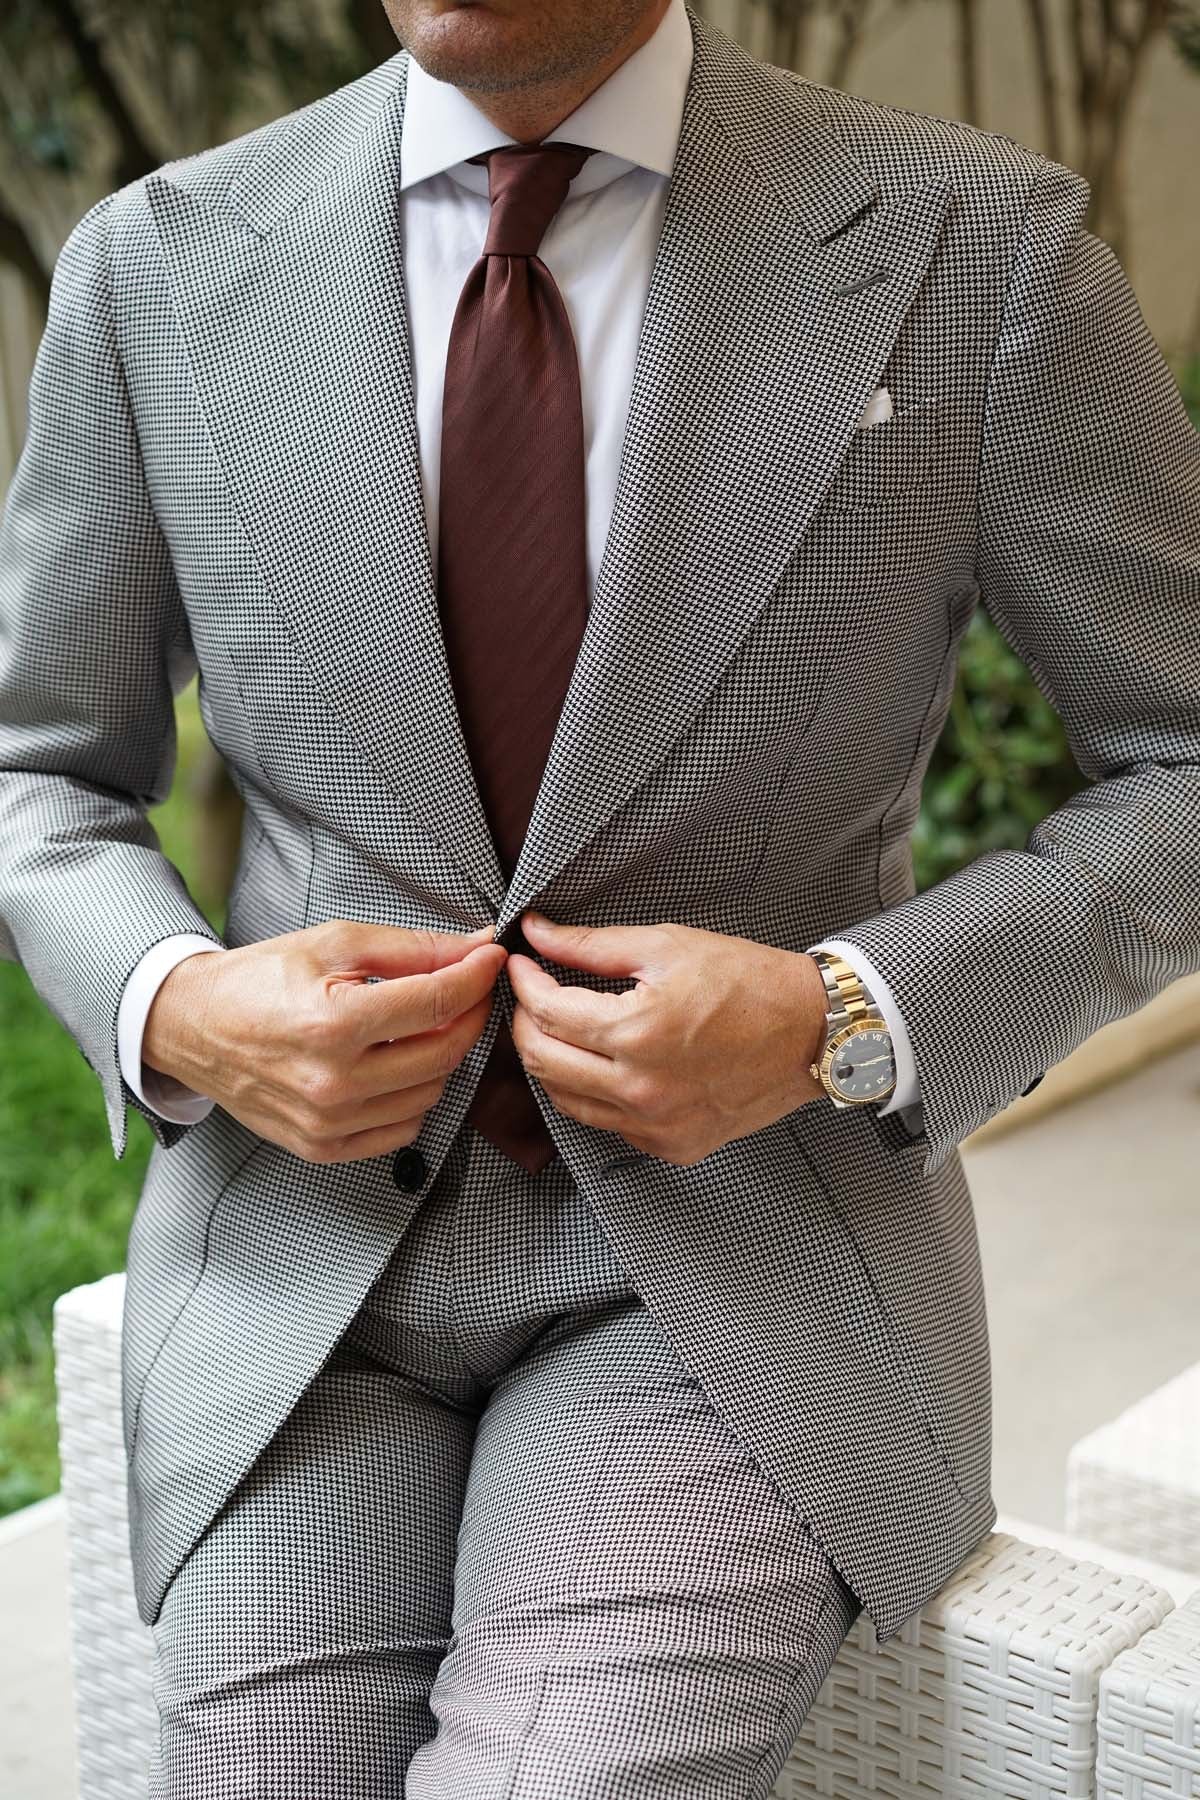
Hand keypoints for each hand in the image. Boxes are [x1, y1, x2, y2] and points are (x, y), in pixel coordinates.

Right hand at [143, 920, 506, 1163]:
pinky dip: (414, 1096)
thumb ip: (411, 948)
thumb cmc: (260, 980)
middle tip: (468, 988)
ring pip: (431, 1093)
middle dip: (470, 1014)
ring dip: (442, 1056)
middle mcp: (332, 1082)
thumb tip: (476, 946)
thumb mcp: (333, 944)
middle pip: (444, 1052)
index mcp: (333, 1023)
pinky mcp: (322, 1148)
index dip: (477, 975)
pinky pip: (403, 1130)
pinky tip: (396, 1065)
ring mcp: (328, 1122)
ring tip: (423, 1025)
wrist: (193, 1027)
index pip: (438, 1002)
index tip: (491, 957)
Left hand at [507, 913, 827, 1165]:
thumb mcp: (667, 946)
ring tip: (562, 1028)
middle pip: (542, 1062)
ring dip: (552, 1062)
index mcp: (637, 1033)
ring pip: (565, 1101)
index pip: (546, 1012)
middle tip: (533, 995)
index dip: (524, 982)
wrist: (812, 1032)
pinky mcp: (672, 1145)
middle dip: (525, 1023)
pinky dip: (592, 1093)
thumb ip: (591, 945)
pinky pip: (608, 1124)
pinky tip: (603, 1064)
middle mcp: (641, 1089)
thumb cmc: (749, 983)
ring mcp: (656, 1125)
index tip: (523, 964)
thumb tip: (539, 934)